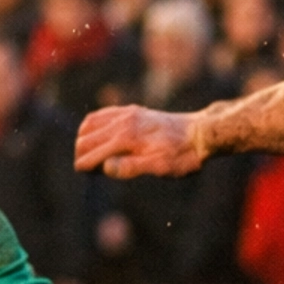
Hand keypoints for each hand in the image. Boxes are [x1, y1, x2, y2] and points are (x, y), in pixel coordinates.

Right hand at [75, 104, 205, 179]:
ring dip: (84, 138)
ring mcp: (128, 113)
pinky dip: (93, 124)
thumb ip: (130, 167)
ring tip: (86, 153)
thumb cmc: (182, 155)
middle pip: (88, 137)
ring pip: (92, 122)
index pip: (94, 153)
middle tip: (85, 167)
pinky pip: (104, 113)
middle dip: (82, 152)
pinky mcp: (134, 110)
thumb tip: (105, 168)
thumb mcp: (159, 168)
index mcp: (127, 138)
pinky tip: (96, 133)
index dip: (85, 165)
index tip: (83, 173)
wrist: (201, 133)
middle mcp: (124, 121)